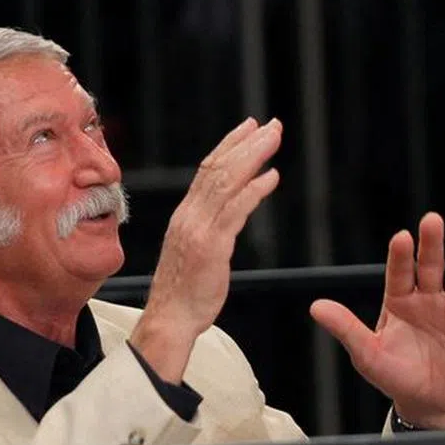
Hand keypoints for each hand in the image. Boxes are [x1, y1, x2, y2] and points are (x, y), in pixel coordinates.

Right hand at [130, 118, 281, 380]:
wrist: (169, 319)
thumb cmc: (185, 291)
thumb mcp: (195, 249)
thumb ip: (209, 226)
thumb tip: (227, 210)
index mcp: (186, 214)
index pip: (208, 168)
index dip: (230, 144)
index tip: (250, 126)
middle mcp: (190, 215)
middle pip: (220, 168)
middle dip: (248, 143)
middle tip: (273, 125)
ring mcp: (199, 230)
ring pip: (227, 182)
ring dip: (254, 157)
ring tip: (275, 139)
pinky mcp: (212, 247)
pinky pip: (235, 211)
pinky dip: (254, 190)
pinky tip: (271, 176)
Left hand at [311, 212, 444, 428]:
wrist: (427, 401)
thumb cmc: (394, 376)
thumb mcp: (367, 354)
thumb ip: (346, 328)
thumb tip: (315, 307)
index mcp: (398, 302)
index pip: (398, 274)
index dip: (400, 257)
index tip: (402, 238)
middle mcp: (426, 299)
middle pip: (429, 268)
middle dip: (432, 246)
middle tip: (432, 220)